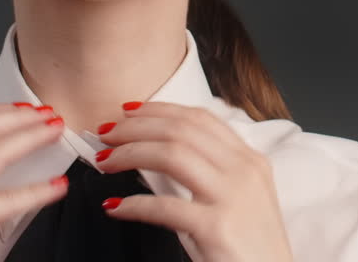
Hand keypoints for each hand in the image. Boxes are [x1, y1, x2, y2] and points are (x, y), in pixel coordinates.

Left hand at [94, 101, 294, 261]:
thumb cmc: (251, 248)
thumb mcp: (241, 198)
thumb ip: (211, 172)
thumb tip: (159, 155)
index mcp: (250, 160)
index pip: (200, 118)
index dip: (160, 110)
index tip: (129, 112)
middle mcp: (244, 171)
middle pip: (181, 130)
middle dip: (136, 127)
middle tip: (107, 134)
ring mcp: (231, 197)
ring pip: (172, 155)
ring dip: (130, 153)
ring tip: (106, 162)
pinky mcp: (216, 227)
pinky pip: (163, 207)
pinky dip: (132, 205)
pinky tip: (116, 207)